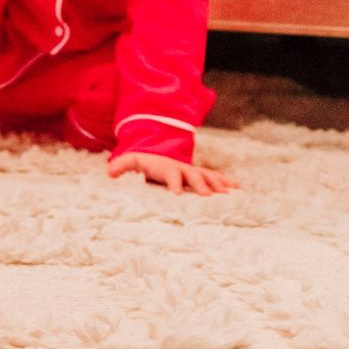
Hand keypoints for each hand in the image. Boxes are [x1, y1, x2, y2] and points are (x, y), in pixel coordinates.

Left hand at [107, 152, 237, 195]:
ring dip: (217, 183)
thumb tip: (109, 172)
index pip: (171, 174)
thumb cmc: (145, 161)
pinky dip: (226, 181)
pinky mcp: (200, 174)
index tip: (177, 193)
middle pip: (193, 175)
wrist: (159, 153)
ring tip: (228, 193)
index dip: (174, 183)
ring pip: (207, 175)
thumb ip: (122, 165)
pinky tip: (238, 188)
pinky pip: (215, 177)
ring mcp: (193, 170)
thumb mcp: (133, 161)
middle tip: (207, 196)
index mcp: (167, 167)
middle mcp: (182, 168)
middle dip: (200, 184)